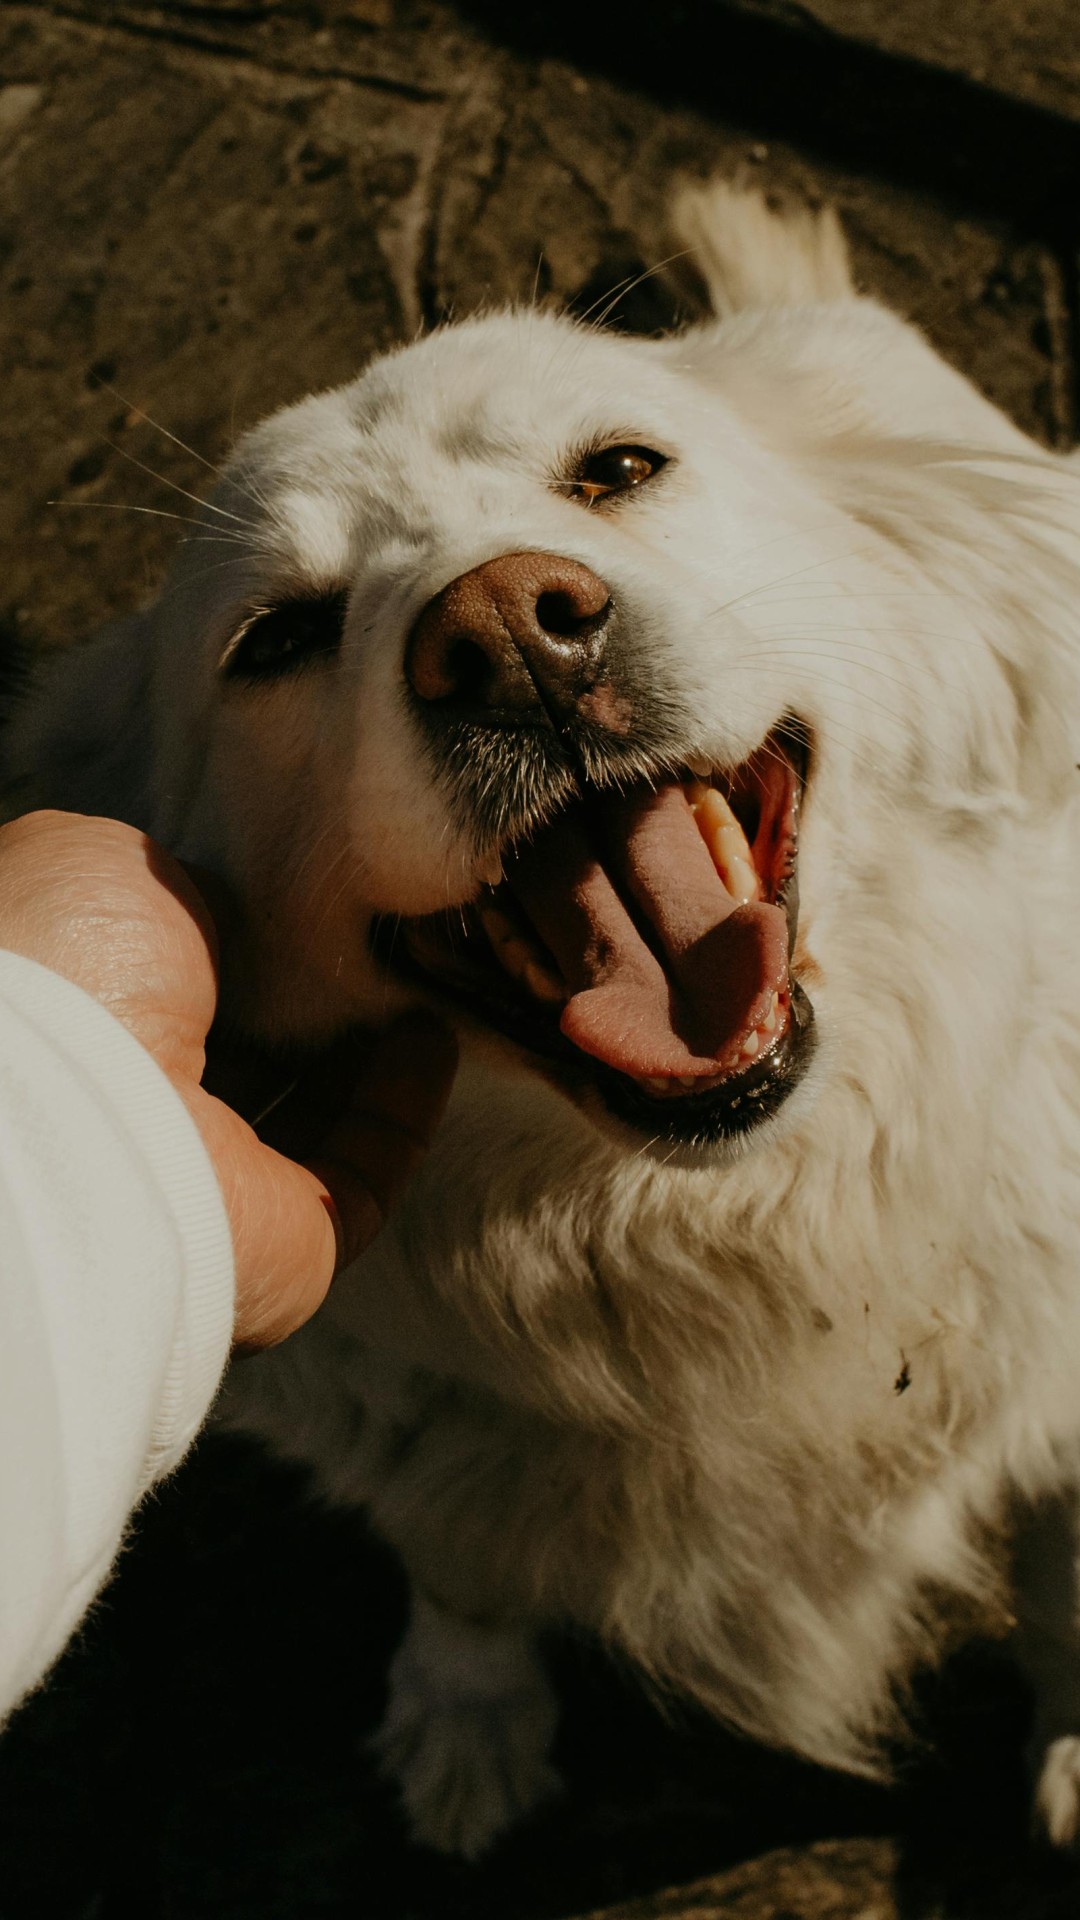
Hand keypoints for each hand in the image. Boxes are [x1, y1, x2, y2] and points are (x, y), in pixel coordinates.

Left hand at [0, 810, 456, 1346]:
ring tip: (425, 985)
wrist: (69, 1115)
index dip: (240, 950)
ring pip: (306, 1126)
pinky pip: (361, 1180)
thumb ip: (184, 890)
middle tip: (380, 948)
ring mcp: (206, 1191)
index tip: (304, 906)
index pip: (168, 994)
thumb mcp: (108, 869)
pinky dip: (400, 1113)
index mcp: (75, 1033)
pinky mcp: (283, 1247)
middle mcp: (131, 1119)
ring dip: (369, 1059)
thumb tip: (243, 922)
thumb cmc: (66, 972)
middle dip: (312, 1006)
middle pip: (240, 1061)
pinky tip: (433, 1040)